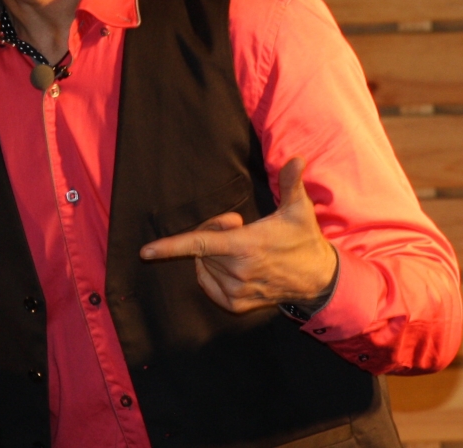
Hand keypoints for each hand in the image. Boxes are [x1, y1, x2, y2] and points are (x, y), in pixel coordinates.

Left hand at [138, 158, 338, 313]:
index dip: (171, 246)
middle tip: (237, 226)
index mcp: (245, 246)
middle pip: (203, 249)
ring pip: (205, 266)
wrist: (317, 280)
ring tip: (241, 249)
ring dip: (215, 256)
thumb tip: (297, 158)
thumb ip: (292, 182)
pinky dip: (213, 274)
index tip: (145, 251)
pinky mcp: (236, 304)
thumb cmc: (303, 240)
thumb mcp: (299, 209)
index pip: (201, 243)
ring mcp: (236, 290)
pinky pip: (209, 285)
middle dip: (214, 234)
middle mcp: (237, 271)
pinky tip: (233, 267)